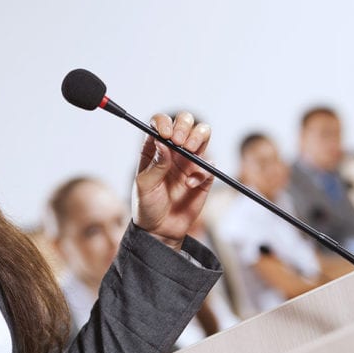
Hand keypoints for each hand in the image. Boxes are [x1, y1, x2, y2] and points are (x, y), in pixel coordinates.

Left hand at [133, 112, 213, 249]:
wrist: (160, 230)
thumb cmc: (147, 206)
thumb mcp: (144, 185)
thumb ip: (155, 164)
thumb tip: (162, 143)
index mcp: (154, 149)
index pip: (159, 124)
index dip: (164, 123)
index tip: (166, 134)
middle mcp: (172, 150)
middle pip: (184, 122)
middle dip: (184, 126)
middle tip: (180, 142)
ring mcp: (189, 161)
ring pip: (202, 135)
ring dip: (198, 137)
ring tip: (190, 151)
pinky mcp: (202, 176)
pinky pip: (209, 164)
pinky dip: (202, 171)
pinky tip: (189, 184)